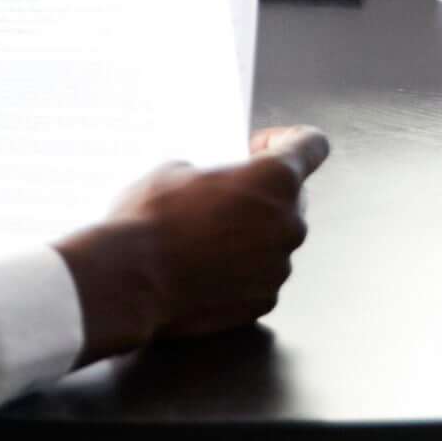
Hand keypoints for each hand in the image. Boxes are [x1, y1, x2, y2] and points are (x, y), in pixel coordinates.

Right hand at [53, 125, 330, 364]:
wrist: (128, 282)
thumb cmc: (149, 220)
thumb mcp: (175, 170)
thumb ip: (214, 174)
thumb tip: (216, 187)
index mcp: (275, 178)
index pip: (313, 145)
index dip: (289, 140)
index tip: (261, 149)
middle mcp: (289, 222)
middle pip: (293, 197)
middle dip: (264, 193)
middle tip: (225, 197)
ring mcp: (279, 265)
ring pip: (276, 239)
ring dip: (252, 234)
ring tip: (207, 238)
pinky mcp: (264, 300)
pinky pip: (262, 274)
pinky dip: (243, 269)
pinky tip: (207, 267)